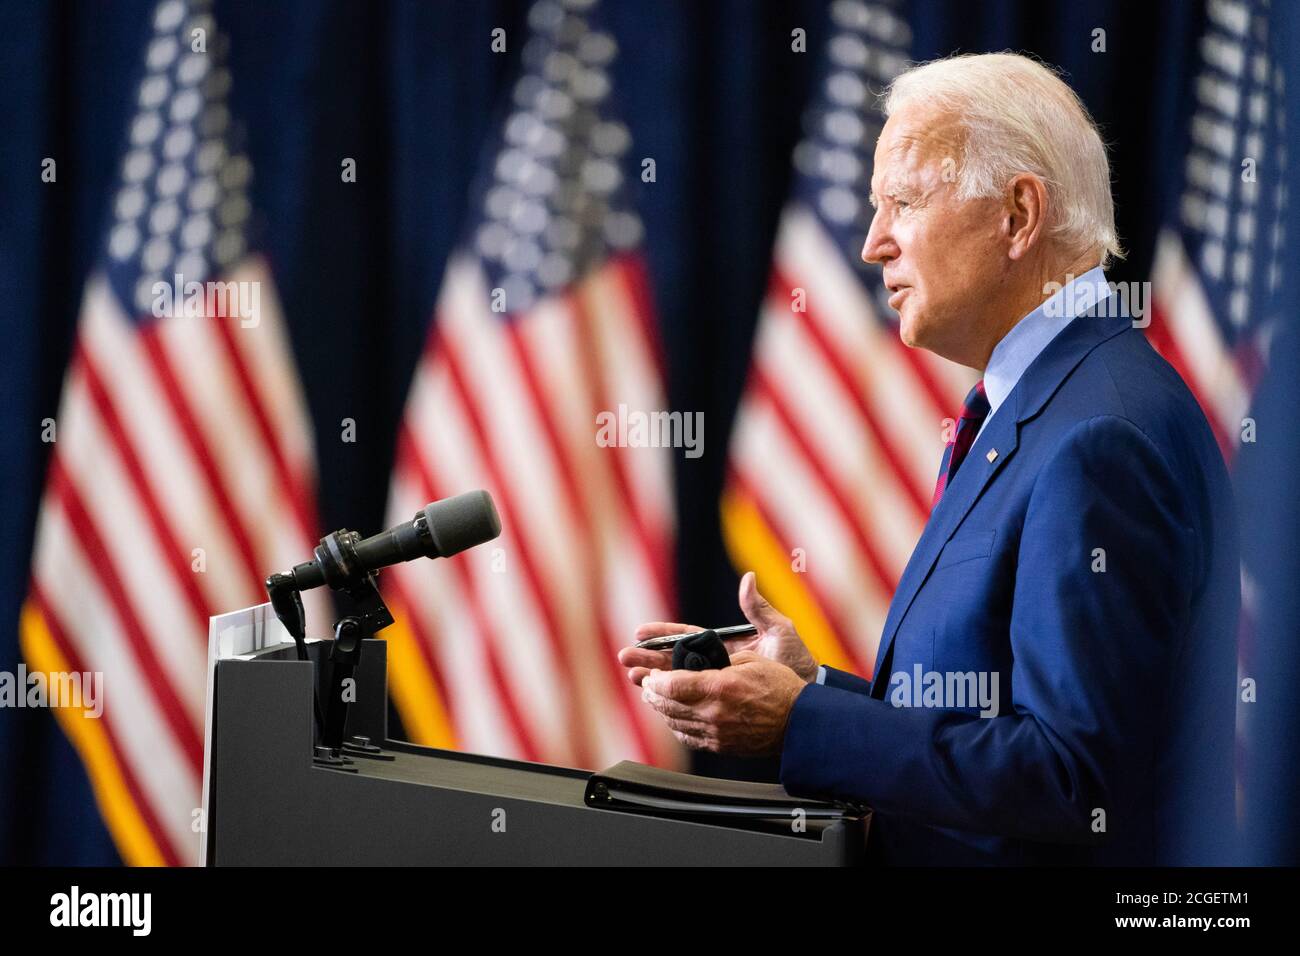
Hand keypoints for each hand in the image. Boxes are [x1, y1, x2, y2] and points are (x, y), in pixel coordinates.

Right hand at [617, 571, 819, 685]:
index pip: (687, 637)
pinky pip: (690, 701)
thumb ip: (760, 609)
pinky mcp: (720, 703)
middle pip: (674, 660)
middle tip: (625, 659)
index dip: (663, 635)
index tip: (640, 633)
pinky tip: (655, 703)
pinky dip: (671, 701)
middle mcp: (716, 664)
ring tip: (633, 678)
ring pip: (677, 681)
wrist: (808, 699)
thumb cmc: (797, 663)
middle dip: (648, 658)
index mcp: (724, 644)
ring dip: (653, 679)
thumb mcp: (780, 632)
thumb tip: (748, 579)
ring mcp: (716, 684)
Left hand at [639, 651, 807, 755]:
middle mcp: (714, 712)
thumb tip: (695, 659)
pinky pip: (688, 738)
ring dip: (661, 710)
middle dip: (652, 693)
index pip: (672, 685)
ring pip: (674, 722)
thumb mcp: (751, 659)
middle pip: (668, 705)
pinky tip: (675, 717)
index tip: (653, 674)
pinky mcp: (720, 746)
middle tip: (648, 684)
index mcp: (720, 686)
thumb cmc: (780, 687)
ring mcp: (716, 733)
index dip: (655, 680)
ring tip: (656, 699)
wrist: (799, 722)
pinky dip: (676, 726)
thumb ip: (718, 660)